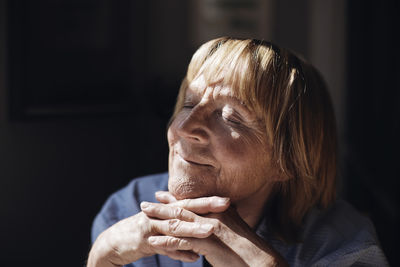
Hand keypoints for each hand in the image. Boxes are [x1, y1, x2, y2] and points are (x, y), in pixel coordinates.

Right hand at [87, 196, 229, 266]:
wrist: (113, 243)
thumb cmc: (142, 237)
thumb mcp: (161, 234)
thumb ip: (179, 238)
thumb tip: (197, 252)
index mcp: (167, 211)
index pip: (191, 203)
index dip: (209, 200)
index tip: (229, 200)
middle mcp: (160, 214)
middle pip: (185, 208)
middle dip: (206, 205)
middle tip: (226, 203)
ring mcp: (152, 226)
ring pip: (175, 226)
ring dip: (193, 228)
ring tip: (211, 230)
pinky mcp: (144, 240)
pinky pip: (164, 246)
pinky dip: (178, 253)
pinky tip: (194, 259)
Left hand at [141, 191, 287, 266]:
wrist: (260, 261)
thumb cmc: (249, 249)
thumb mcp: (235, 230)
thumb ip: (224, 221)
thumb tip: (213, 222)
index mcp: (219, 211)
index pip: (193, 202)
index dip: (175, 198)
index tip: (162, 194)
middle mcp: (213, 216)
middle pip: (182, 207)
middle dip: (162, 205)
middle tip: (146, 202)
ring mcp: (209, 228)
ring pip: (179, 221)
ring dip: (159, 219)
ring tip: (143, 217)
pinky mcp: (207, 242)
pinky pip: (182, 241)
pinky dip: (166, 242)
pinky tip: (153, 243)